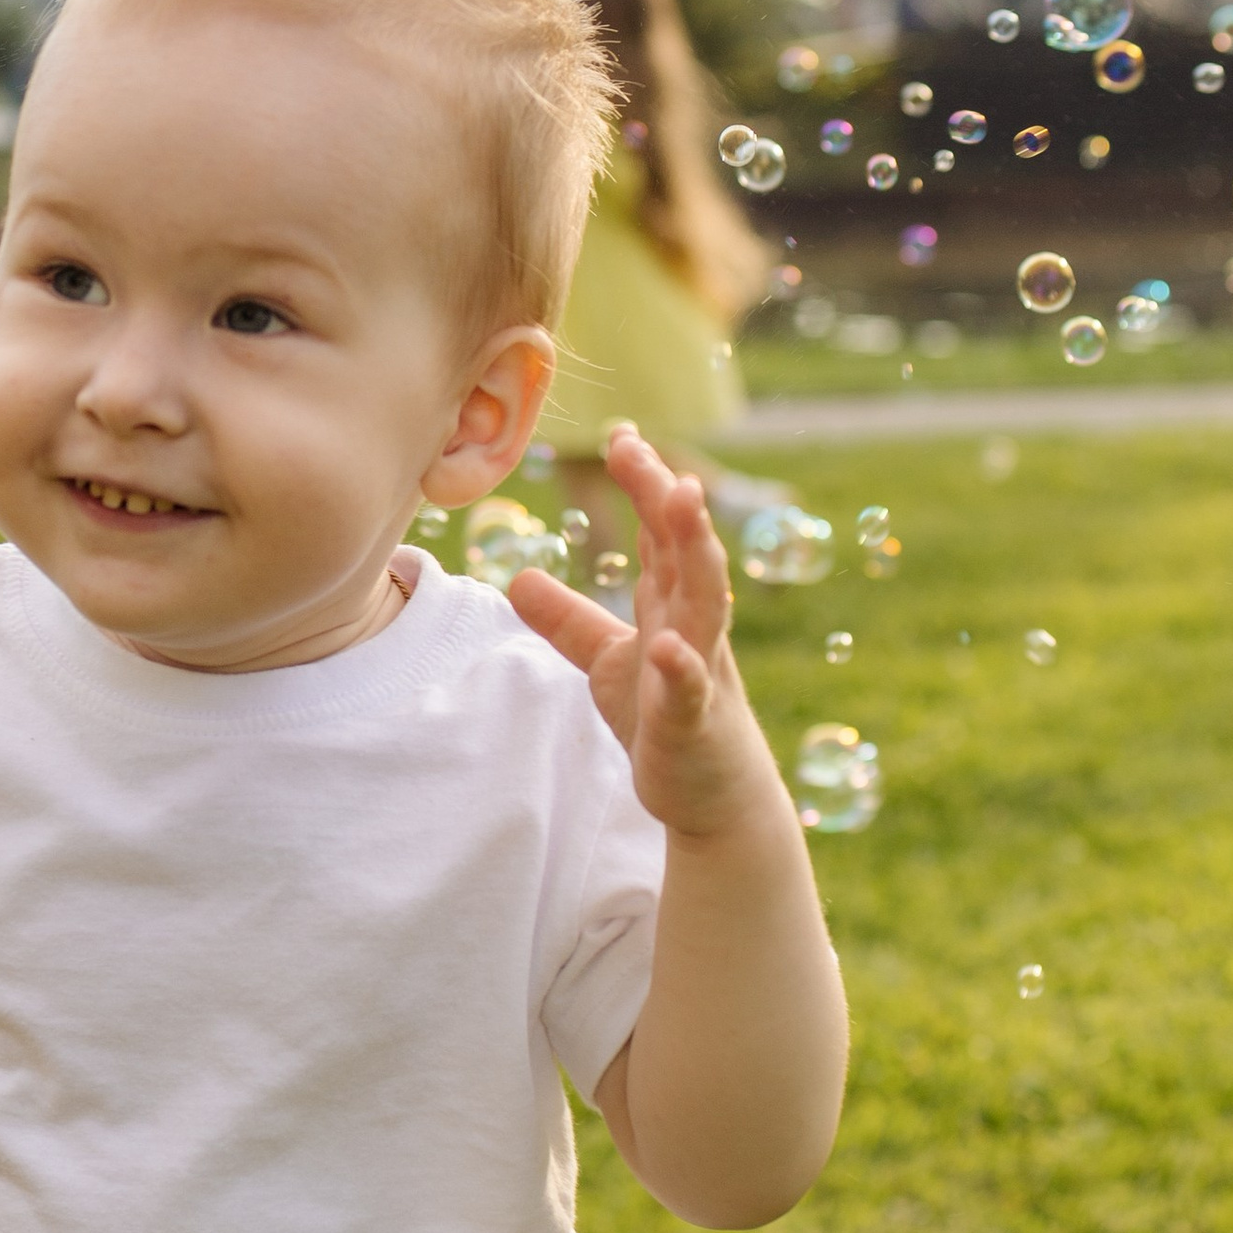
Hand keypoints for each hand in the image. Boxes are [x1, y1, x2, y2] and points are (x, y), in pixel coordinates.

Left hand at [508, 428, 781, 838]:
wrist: (714, 798)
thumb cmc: (668, 723)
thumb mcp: (608, 664)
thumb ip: (569, 620)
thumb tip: (518, 579)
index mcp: (672, 607)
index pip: (659, 534)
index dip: (643, 484)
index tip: (620, 435)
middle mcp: (692, 626)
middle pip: (682, 548)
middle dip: (663, 496)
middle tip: (636, 448)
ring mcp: (700, 670)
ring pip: (704, 599)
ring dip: (694, 548)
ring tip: (682, 499)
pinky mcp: (696, 721)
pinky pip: (690, 689)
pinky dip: (681, 667)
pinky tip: (666, 646)